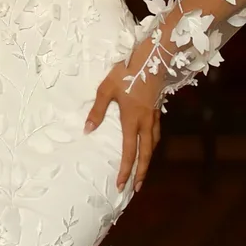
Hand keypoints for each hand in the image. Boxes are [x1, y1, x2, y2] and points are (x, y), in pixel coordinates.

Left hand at [85, 60, 160, 192]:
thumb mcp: (107, 89)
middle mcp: (145, 122)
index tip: (121, 184)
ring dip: (148, 159)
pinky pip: (156, 132)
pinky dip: (152, 144)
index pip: (129, 152)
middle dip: (141, 172)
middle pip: (146, 154)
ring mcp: (154, 115)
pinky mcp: (157, 108)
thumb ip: (97, 111)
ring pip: (153, 144)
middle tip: (137, 188)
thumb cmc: (127, 71)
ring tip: (143, 170)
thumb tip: (88, 130)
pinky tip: (148, 143)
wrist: (153, 57)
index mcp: (132, 119)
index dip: (126, 170)